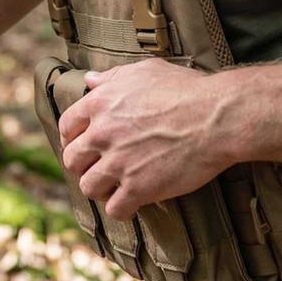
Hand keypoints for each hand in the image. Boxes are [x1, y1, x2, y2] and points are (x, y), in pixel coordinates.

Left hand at [58, 59, 234, 219]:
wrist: (215, 117)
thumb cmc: (184, 89)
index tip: (83, 144)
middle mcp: (102, 133)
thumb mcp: (145, 71)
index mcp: (100, 104)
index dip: (72, 137)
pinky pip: (114, 209)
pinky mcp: (139, 188)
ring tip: (114, 186)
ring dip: (99, 188)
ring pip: (88, 187)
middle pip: (72, 160)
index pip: (67, 126)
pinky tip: (132, 201)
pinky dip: (121, 208)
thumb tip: (90, 80)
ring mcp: (118, 162)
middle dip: (83, 165)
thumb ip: (112, 77)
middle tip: (98, 167)